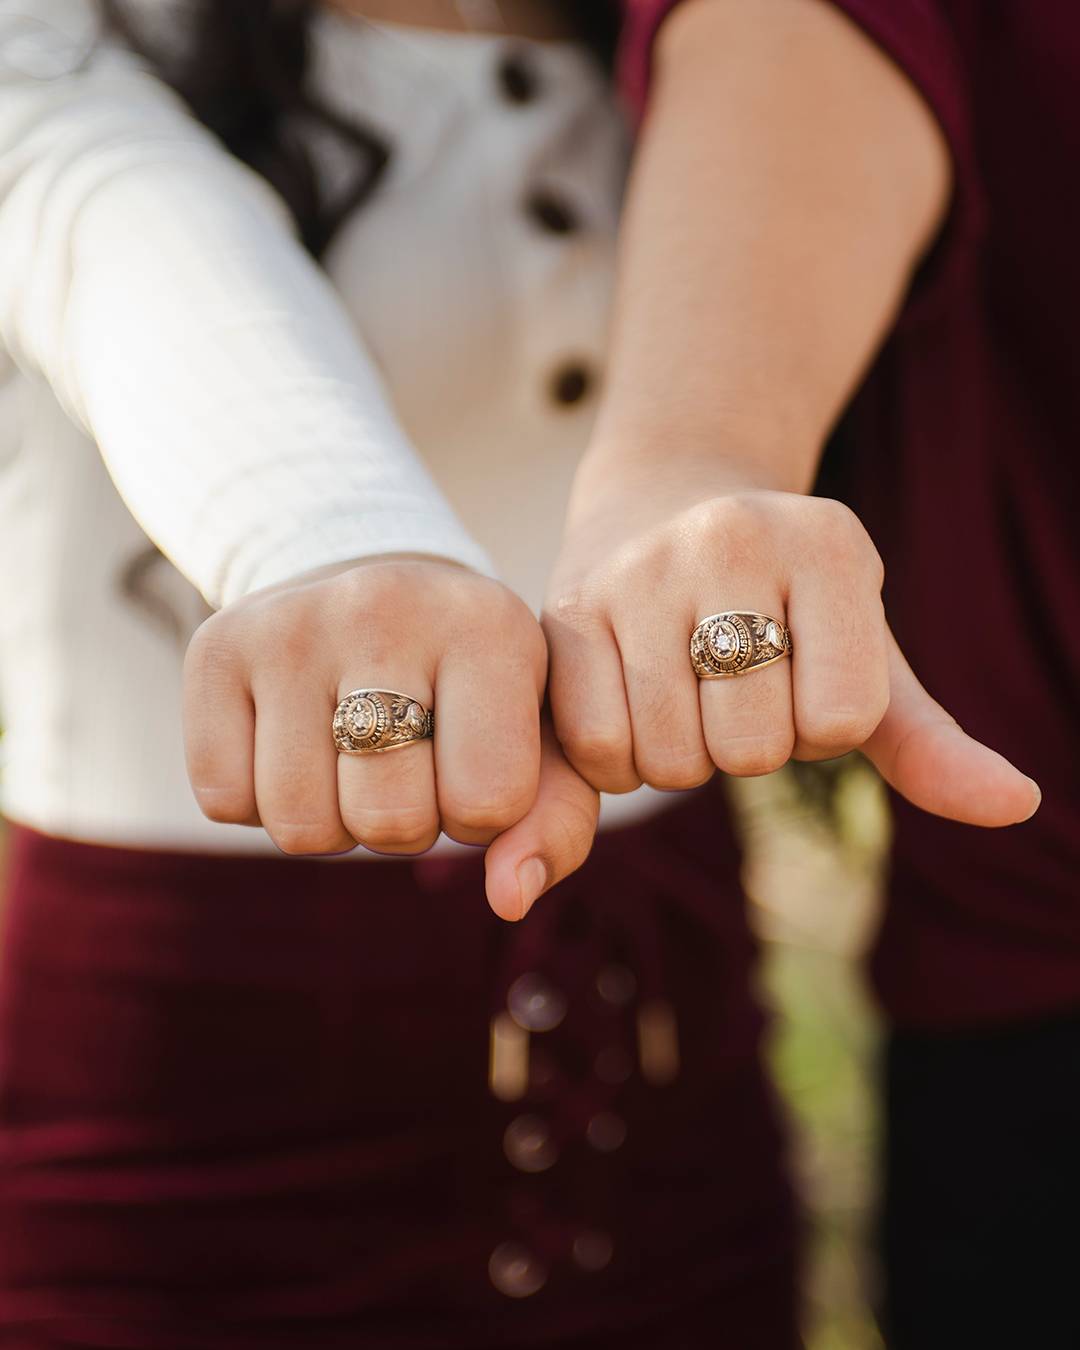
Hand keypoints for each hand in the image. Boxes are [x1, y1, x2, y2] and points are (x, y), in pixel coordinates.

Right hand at [183, 556, 597, 916]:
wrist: (378, 591)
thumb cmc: (475, 691)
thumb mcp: (541, 739)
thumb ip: (556, 825)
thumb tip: (509, 899)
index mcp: (489, 625)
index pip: (489, 803)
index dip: (481, 813)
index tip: (472, 759)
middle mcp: (384, 606)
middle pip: (389, 822)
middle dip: (405, 824)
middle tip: (407, 760)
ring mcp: (290, 623)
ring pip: (299, 827)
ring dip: (332, 822)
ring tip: (353, 755)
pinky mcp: (215, 647)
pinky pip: (224, 802)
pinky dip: (259, 802)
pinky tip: (293, 741)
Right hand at [544, 467, 1039, 826]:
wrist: (659, 504)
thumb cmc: (782, 603)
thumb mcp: (863, 653)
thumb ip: (928, 739)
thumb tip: (1017, 805)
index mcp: (829, 544)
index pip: (842, 720)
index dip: (819, 725)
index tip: (797, 674)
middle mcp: (731, 538)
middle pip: (754, 748)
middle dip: (748, 745)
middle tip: (732, 687)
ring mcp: (639, 569)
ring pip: (673, 759)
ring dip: (684, 757)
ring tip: (682, 692)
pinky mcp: (564, 610)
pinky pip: (599, 747)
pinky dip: (620, 760)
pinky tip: (630, 706)